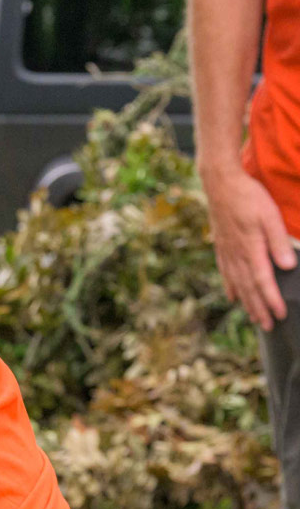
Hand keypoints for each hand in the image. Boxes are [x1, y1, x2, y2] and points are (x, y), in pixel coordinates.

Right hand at [203, 165, 295, 330]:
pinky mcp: (221, 245)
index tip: (280, 315)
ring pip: (237, 283)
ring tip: (255, 317)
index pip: (263, 280)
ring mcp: (227, 251)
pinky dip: (230, 286)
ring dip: (247, 302)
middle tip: (269, 326)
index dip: (272, 299)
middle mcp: (236, 254)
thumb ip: (278, 241)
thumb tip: (287, 266)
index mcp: (250, 248)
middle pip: (249, 287)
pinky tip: (233, 296)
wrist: (220, 182)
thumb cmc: (248, 197)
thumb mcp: (270, 215)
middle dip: (259, 308)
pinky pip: (225, 272)